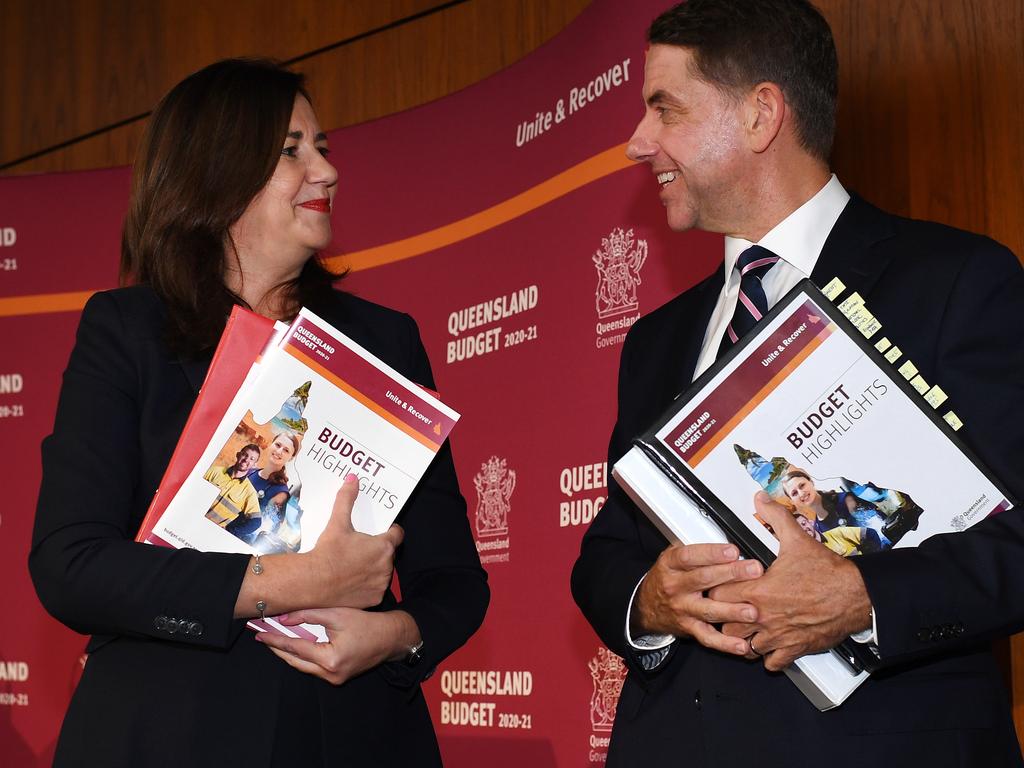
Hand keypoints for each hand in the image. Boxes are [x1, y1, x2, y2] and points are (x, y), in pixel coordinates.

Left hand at [257, 607, 416, 684]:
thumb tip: (285, 619)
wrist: (391, 638)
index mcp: (330, 659)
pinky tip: (296, 645)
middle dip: (278, 648)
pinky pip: (314, 667)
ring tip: (275, 640)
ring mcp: (334, 678)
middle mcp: (330, 674)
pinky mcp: (338, 677)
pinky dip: (303, 656)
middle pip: (295, 662)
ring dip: (289, 653)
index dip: (276, 639)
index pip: (295, 648)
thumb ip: (309, 615)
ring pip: (303, 666)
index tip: (261, 633)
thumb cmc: (368, 624)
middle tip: (263, 636)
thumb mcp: (338, 614)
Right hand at [305, 475, 403, 608]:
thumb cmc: (328, 552)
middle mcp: (387, 566)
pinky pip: (375, 589)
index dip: (390, 531)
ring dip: (374, 568)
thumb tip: (352, 479)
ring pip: (382, 572)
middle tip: (360, 548)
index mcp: (384, 546)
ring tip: (354, 565)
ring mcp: (381, 584)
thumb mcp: (338, 522)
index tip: (382, 531)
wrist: (313, 582)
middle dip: (377, 550)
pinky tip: (352, 581)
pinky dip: (367, 585)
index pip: (397, 534)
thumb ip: (347, 499)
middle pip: (388, 554)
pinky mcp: (374, 599)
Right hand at [633, 543, 762, 655]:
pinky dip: (725, 643)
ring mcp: (682, 609)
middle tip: (755, 570)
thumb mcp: (672, 557)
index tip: (732, 550)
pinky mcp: (689, 628)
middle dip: (731, 574)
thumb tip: (725, 536)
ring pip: (708, 610)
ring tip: (752, 611)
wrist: (647, 606)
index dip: (711, 553)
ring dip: (732, 611)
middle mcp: (675, 587)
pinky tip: (742, 645)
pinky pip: (708, 637)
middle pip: (703, 580)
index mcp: (670, 565)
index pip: (689, 556)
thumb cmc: (667, 577)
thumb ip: (695, 549)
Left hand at [713, 501, 871, 670]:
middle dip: (725, 618)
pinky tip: (770, 645)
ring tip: (747, 627)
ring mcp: (779, 636)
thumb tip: (761, 500)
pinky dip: (768, 657)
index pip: (718, 596)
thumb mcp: (797, 539)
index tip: (721, 586)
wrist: (857, 595)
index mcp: (760, 591)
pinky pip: (772, 663)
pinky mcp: (795, 649)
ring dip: (744, 639)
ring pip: (745, 648)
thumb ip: (774, 517)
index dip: (717, 590)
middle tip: (730, 608)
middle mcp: (765, 617)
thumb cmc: (827, 572)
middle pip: (726, 626)